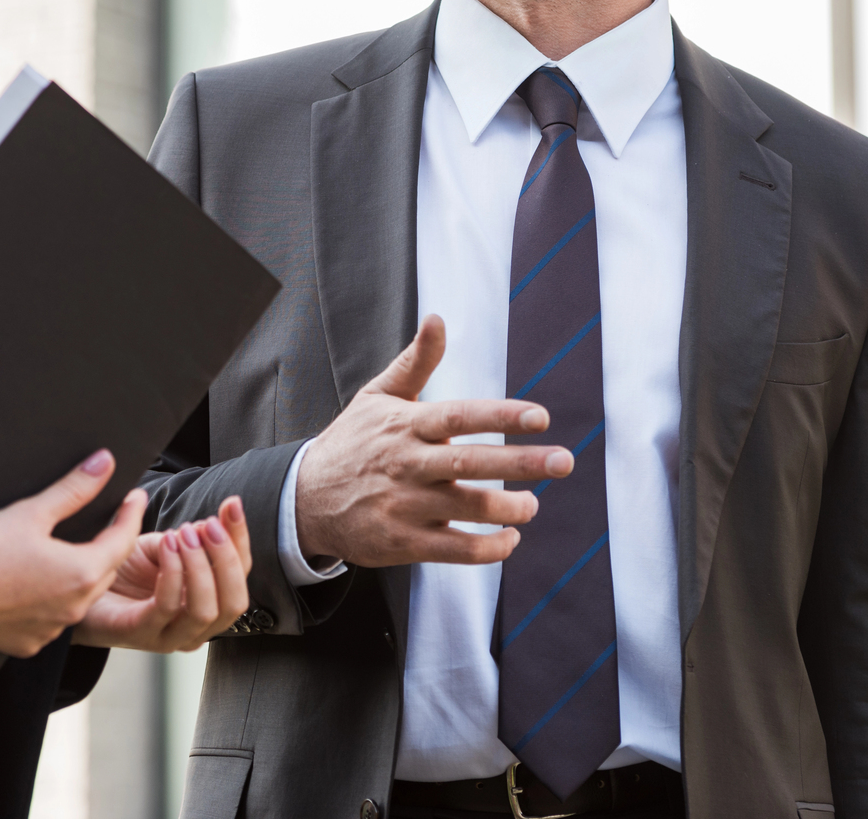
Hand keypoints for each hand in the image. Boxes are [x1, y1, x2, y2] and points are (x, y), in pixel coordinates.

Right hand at [0, 449, 146, 656]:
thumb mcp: (31, 513)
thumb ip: (74, 489)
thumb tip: (104, 464)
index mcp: (81, 573)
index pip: (122, 540)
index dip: (131, 515)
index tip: (135, 497)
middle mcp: (74, 608)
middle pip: (105, 571)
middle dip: (111, 544)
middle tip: (111, 520)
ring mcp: (52, 630)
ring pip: (81, 598)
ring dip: (82, 575)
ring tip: (75, 551)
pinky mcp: (28, 644)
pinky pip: (54, 619)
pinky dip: (55, 600)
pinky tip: (42, 585)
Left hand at [73, 497, 252, 651]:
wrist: (80, 587)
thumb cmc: (124, 570)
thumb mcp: (165, 545)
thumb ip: (191, 538)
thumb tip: (213, 524)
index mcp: (208, 603)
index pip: (240, 576)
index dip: (240, 539)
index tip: (232, 505)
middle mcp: (195, 627)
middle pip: (234, 603)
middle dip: (227, 559)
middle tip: (209, 525)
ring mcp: (169, 636)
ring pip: (205, 611)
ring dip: (200, 566)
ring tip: (184, 534)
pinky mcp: (140, 634)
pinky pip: (167, 607)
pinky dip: (173, 572)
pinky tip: (167, 546)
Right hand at [294, 314, 572, 567]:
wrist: (304, 498)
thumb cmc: (352, 442)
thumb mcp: (377, 395)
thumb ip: (415, 362)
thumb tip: (438, 318)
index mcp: (406, 425)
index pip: (459, 417)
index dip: (501, 416)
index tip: (540, 417)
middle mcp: (408, 464)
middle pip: (471, 463)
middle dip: (522, 462)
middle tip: (563, 461)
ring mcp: (405, 505)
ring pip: (467, 508)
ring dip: (508, 509)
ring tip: (532, 505)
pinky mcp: (402, 542)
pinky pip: (454, 550)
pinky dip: (488, 548)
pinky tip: (510, 539)